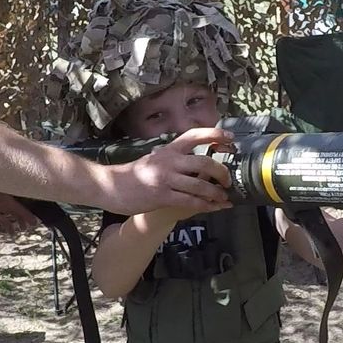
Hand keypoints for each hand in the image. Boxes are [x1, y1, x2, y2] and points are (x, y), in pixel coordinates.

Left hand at [0, 186, 37, 233]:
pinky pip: (3, 220)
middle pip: (16, 207)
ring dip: (19, 220)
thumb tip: (2, 182)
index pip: (15, 199)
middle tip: (33, 224)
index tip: (33, 214)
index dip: (25, 206)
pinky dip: (8, 226)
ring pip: (11, 214)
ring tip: (24, 229)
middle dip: (25, 215)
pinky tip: (12, 233)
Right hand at [103, 127, 233, 215]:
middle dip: (221, 173)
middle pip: (204, 163)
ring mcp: (165, 179)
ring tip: (223, 198)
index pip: (195, 135)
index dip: (215, 134)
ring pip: (200, 186)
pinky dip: (205, 206)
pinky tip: (213, 208)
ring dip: (216, 194)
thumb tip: (197, 158)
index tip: (230, 138)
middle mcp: (168, 161)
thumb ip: (174, 158)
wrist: (111, 187)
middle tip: (227, 181)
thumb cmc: (135, 174)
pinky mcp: (161, 196)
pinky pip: (190, 202)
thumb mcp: (155, 158)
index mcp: (168, 149)